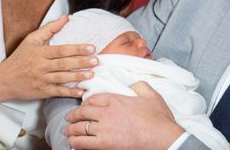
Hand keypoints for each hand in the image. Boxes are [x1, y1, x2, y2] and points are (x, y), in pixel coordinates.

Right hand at [0, 15, 98, 102]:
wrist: (3, 80)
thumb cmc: (19, 58)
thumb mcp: (31, 40)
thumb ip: (50, 29)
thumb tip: (66, 18)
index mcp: (40, 53)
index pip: (62, 50)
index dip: (77, 49)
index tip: (91, 48)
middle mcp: (41, 66)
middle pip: (64, 64)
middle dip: (81, 62)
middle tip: (96, 60)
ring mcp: (41, 80)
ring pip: (62, 78)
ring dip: (77, 77)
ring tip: (91, 74)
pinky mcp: (41, 91)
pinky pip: (57, 92)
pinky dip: (69, 93)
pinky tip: (81, 91)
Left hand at [65, 82, 184, 149]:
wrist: (162, 137)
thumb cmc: (158, 118)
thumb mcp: (152, 95)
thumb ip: (140, 86)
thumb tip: (133, 84)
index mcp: (117, 100)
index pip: (94, 98)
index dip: (86, 102)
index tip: (83, 105)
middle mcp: (107, 113)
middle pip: (83, 112)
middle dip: (74, 115)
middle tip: (69, 118)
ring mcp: (104, 129)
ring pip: (80, 128)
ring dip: (71, 129)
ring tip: (67, 131)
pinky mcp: (104, 144)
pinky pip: (83, 143)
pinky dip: (75, 142)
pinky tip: (73, 143)